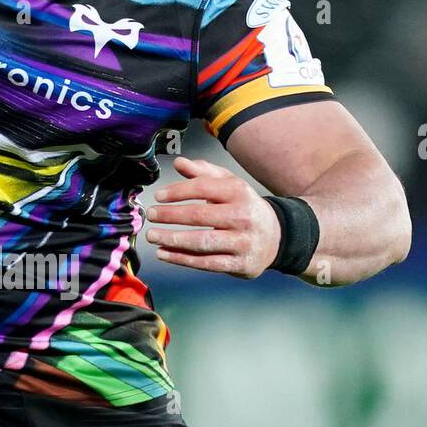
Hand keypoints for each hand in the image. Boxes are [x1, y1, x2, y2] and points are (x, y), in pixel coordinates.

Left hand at [145, 156, 281, 277]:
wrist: (276, 237)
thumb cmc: (244, 208)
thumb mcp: (229, 185)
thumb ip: (203, 173)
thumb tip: (179, 163)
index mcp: (239, 192)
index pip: (204, 188)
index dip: (178, 191)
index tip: (159, 196)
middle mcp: (242, 216)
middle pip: (200, 216)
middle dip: (170, 215)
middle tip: (150, 215)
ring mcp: (242, 242)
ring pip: (202, 242)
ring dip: (172, 239)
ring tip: (152, 236)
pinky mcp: (239, 264)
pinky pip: (206, 263)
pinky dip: (182, 259)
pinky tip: (164, 253)